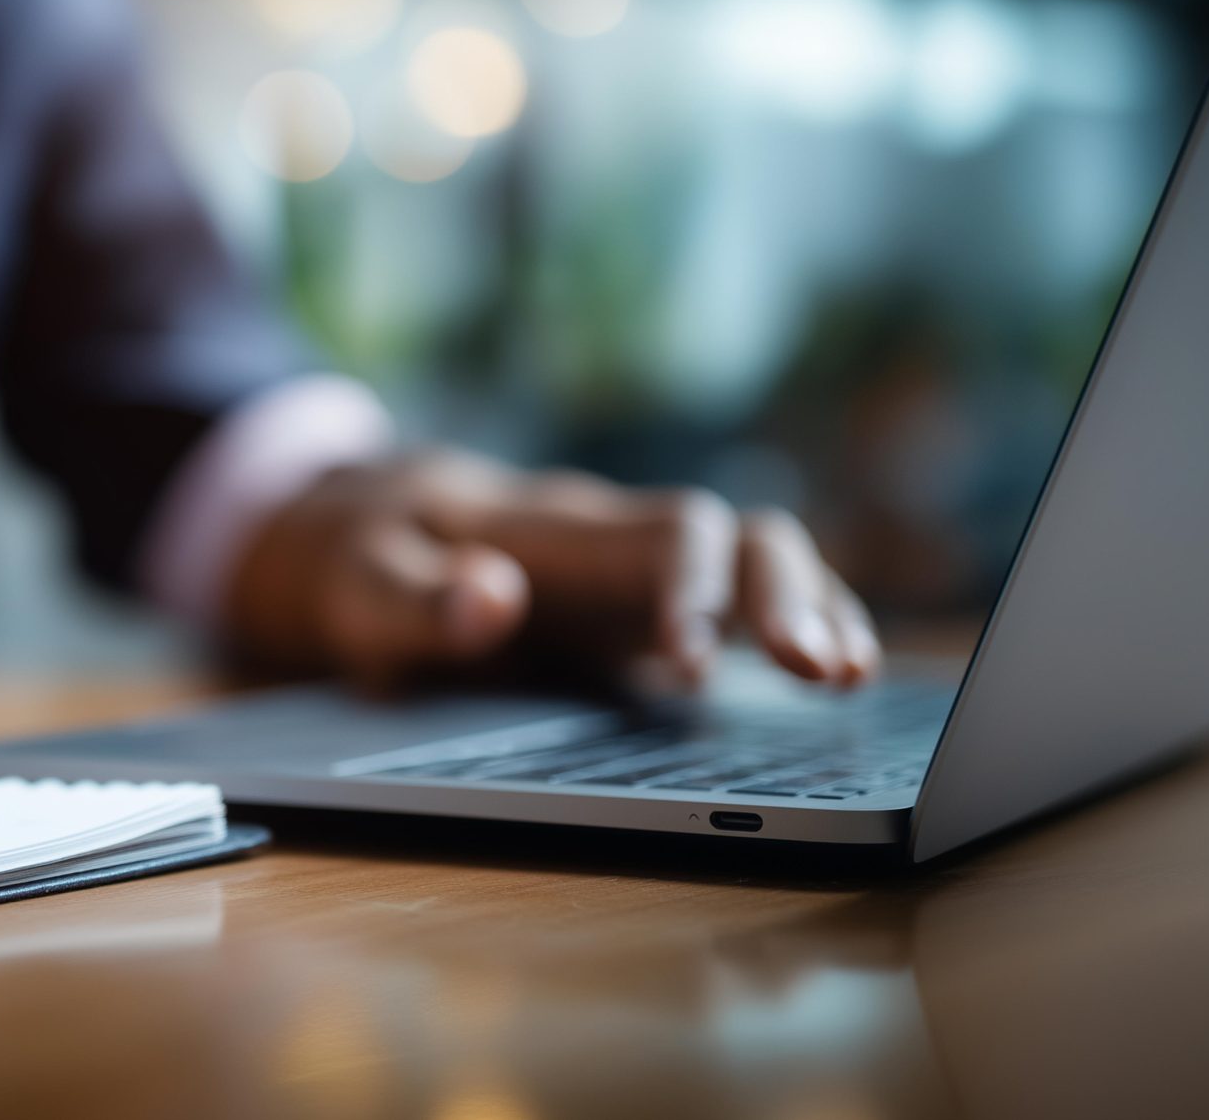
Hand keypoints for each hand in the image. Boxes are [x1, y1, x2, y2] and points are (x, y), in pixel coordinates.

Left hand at [223, 448, 878, 692]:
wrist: (366, 530)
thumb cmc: (361, 560)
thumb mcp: (357, 587)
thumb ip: (416, 600)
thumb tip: (493, 598)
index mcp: (553, 530)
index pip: (656, 537)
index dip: (691, 590)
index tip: (695, 661)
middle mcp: (614, 543)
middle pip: (736, 537)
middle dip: (786, 598)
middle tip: (823, 675)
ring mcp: (640, 578)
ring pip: (760, 562)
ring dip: (815, 610)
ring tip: (851, 678)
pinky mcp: (647, 618)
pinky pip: (747, 608)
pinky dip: (801, 628)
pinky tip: (840, 678)